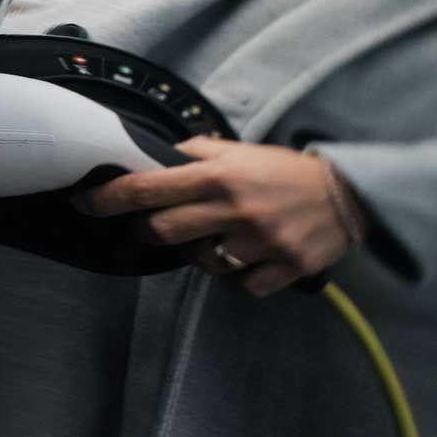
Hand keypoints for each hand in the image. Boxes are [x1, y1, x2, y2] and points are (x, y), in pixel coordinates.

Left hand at [73, 136, 363, 297]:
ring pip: (202, 263)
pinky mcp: (283, 268)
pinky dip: (239, 275)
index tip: (85, 203)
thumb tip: (159, 157)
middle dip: (147, 232)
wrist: (351, 194)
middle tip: (149, 227)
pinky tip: (250, 257)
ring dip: (199, 254)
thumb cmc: (288, 171)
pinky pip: (242, 285)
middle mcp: (234, 209)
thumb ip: (199, 154)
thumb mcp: (242, 151)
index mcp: (219, 176)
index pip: (149, 188)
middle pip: (164, 232)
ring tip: (217, 237)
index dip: (110, 198)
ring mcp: (259, 242)